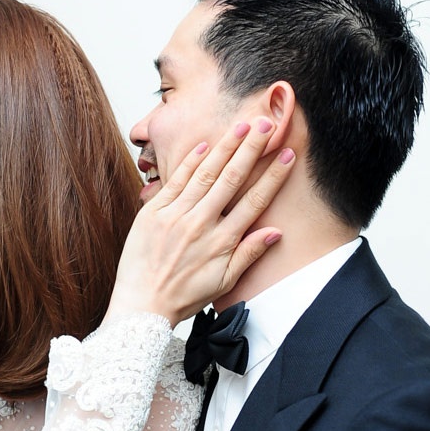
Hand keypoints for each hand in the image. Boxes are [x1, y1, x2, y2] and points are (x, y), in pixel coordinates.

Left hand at [107, 118, 293, 324]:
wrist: (142, 306)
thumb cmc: (183, 296)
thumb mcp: (223, 282)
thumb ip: (249, 254)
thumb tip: (275, 232)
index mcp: (222, 242)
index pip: (254, 201)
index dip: (273, 175)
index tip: (287, 154)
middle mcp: (201, 225)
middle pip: (232, 179)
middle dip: (251, 149)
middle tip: (266, 124)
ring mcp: (176, 216)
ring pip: (205, 174)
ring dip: (225, 147)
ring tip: (241, 126)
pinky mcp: (153, 213)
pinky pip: (176, 181)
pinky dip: (190, 162)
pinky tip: (205, 145)